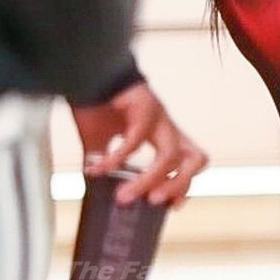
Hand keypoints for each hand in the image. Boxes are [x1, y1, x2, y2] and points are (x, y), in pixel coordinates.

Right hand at [71, 81, 208, 206]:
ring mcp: (157, 115)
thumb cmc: (94, 105)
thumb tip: (94, 188)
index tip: (171, 207)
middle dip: (179, 185)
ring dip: (151, 179)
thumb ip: (106, 165)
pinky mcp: (142, 104)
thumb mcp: (100, 144)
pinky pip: (135, 140)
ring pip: (172, 153)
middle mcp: (166, 126)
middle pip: (197, 158)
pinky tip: (97, 169)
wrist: (82, 73)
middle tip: (155, 202)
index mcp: (162, 135)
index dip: (184, 185)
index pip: (190, 163)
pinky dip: (115, 159)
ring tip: (126, 196)